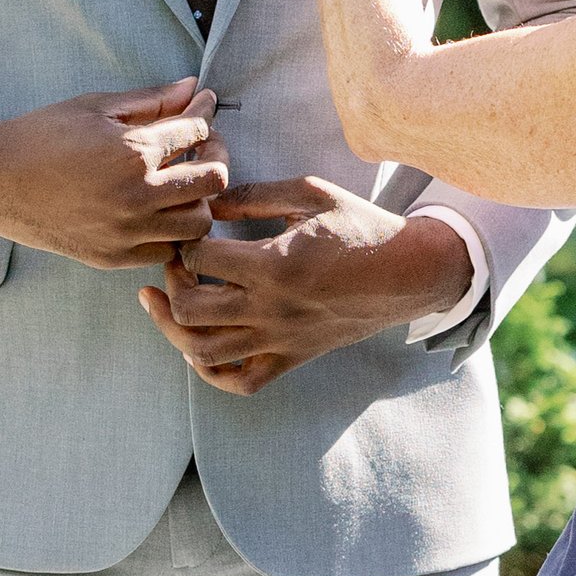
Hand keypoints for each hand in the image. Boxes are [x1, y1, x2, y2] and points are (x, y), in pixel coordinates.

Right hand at [0, 78, 228, 267]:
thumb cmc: (42, 136)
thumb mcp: (96, 107)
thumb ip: (150, 100)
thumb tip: (192, 86)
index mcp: (134, 151)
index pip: (198, 132)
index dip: (204, 115)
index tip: (201, 108)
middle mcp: (138, 195)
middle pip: (214, 180)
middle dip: (213, 157)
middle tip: (199, 148)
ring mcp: (128, 231)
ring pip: (199, 222)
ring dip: (197, 200)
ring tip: (180, 184)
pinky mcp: (116, 257)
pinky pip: (169, 251)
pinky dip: (172, 233)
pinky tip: (158, 213)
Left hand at [140, 182, 467, 393]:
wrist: (407, 273)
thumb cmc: (361, 227)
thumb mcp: (312, 193)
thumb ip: (256, 195)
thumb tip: (211, 202)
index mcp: (274, 264)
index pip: (199, 257)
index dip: (185, 240)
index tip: (193, 229)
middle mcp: (272, 308)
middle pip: (189, 309)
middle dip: (171, 282)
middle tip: (177, 263)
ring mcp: (279, 340)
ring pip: (203, 351)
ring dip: (174, 328)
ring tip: (168, 303)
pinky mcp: (290, 358)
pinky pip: (238, 382)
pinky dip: (209, 371)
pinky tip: (198, 347)